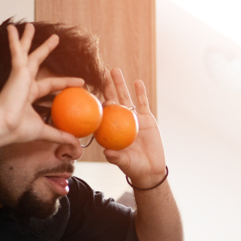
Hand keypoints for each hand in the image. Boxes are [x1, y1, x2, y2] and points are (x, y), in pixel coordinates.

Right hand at [0, 24, 85, 147]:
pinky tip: (13, 28)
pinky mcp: (16, 71)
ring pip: (26, 53)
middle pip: (36, 62)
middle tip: (54, 38)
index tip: (81, 82)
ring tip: (30, 25)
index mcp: (29, 95)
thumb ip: (59, 135)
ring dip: (28, 39)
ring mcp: (19, 76)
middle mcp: (23, 83)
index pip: (51, 85)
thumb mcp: (44, 132)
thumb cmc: (16, 130)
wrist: (2, 127)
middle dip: (44, 50)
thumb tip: (75, 145)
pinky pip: (16, 52)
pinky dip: (14, 40)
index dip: (66, 82)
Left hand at [100, 68, 166, 187]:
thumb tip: (107, 152)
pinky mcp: (147, 119)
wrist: (151, 169)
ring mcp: (133, 119)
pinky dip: (140, 93)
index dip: (96, 103)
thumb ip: (116, 157)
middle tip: (101, 73)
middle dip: (106, 87)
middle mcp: (119, 122)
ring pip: (126, 98)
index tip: (89, 92)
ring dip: (120, 84)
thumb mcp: (125, 163)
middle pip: (112, 100)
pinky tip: (137, 82)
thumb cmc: (134, 168)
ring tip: (115, 71)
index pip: (101, 113)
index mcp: (110, 130)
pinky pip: (143, 103)